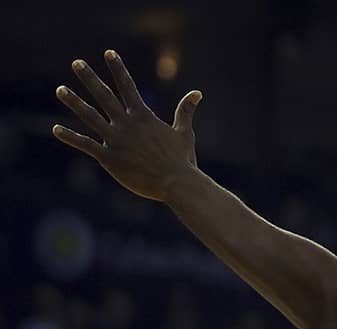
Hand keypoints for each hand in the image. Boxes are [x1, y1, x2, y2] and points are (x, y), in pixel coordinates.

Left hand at [53, 50, 202, 202]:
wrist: (177, 183)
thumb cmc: (182, 160)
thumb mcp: (184, 132)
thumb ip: (185, 111)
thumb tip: (197, 93)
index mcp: (143, 116)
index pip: (128, 86)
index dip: (118, 69)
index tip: (109, 53)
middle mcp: (127, 124)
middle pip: (104, 95)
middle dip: (90, 78)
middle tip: (77, 63)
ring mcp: (116, 140)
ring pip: (90, 116)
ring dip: (74, 102)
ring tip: (60, 89)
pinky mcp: (109, 158)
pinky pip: (86, 144)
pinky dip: (70, 137)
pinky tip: (55, 129)